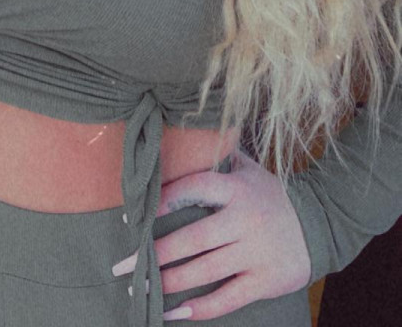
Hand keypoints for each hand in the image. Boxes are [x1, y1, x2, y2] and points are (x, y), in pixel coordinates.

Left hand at [113, 148, 311, 320]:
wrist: (319, 224)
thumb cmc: (271, 195)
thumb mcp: (249, 170)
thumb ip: (218, 157)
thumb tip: (183, 134)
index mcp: (236, 188)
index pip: (192, 189)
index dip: (160, 202)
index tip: (132, 219)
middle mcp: (245, 219)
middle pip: (192, 239)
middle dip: (153, 254)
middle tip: (123, 266)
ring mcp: (255, 252)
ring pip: (204, 271)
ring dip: (169, 282)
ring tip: (141, 289)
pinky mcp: (264, 280)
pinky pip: (227, 298)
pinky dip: (200, 308)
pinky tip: (175, 312)